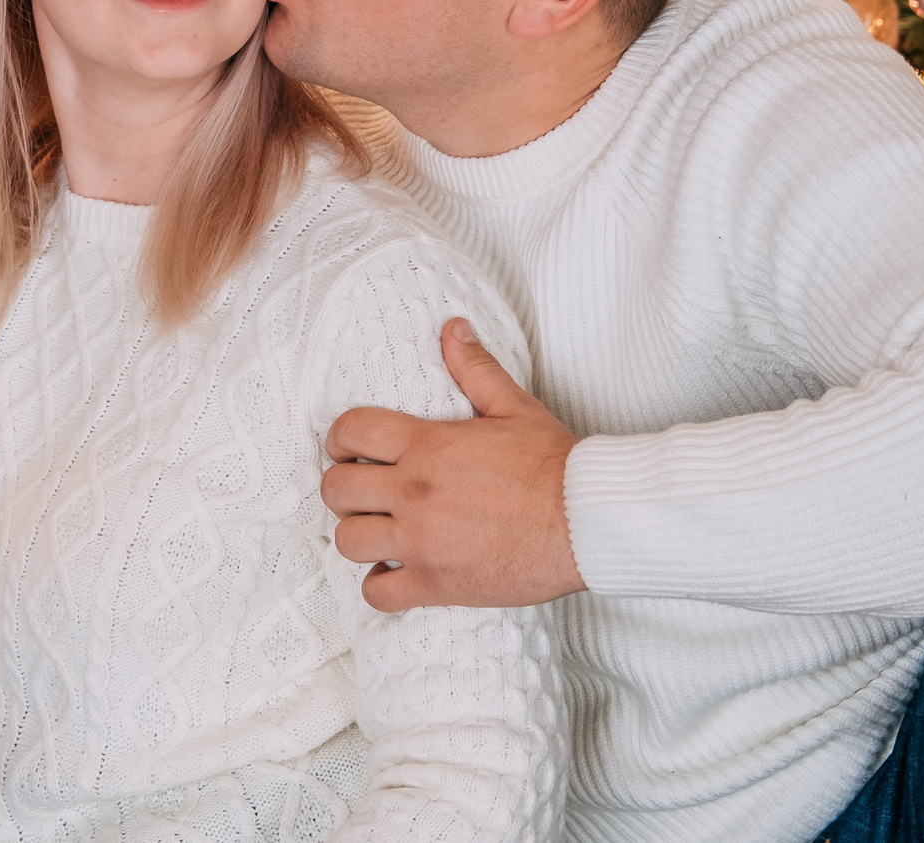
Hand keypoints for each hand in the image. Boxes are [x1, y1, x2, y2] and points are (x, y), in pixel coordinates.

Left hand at [321, 317, 585, 610]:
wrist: (587, 522)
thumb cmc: (554, 465)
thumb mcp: (514, 406)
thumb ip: (475, 368)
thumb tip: (453, 328)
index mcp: (427, 446)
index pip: (351, 431)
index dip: (339, 438)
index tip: (348, 448)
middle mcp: (415, 493)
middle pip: (336, 490)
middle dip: (343, 487)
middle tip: (363, 491)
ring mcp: (422, 542)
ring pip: (348, 541)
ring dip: (358, 535)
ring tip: (379, 531)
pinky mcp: (437, 584)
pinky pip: (378, 594)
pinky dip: (380, 586)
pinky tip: (397, 572)